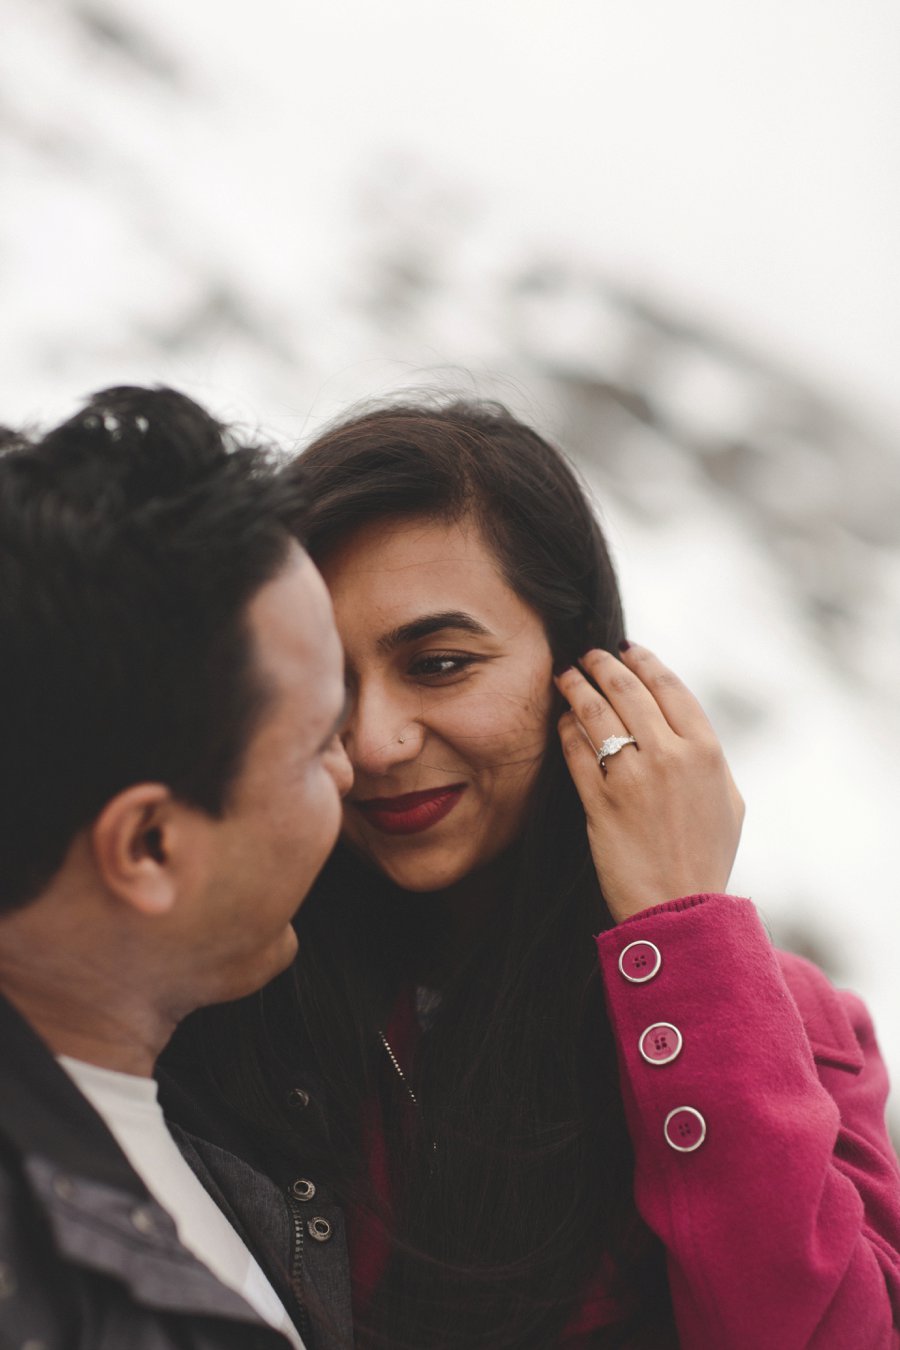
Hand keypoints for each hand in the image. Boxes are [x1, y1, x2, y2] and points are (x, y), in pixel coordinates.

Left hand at [555, 644, 743, 922]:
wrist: (680, 909)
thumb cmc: (706, 857)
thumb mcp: (728, 801)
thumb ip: (709, 757)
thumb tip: (686, 726)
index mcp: (706, 751)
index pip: (670, 687)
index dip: (644, 661)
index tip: (627, 649)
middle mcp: (670, 756)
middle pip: (628, 691)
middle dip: (603, 665)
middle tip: (587, 655)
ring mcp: (633, 778)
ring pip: (596, 713)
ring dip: (577, 687)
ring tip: (565, 676)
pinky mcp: (600, 801)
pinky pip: (576, 750)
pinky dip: (566, 729)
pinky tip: (561, 720)